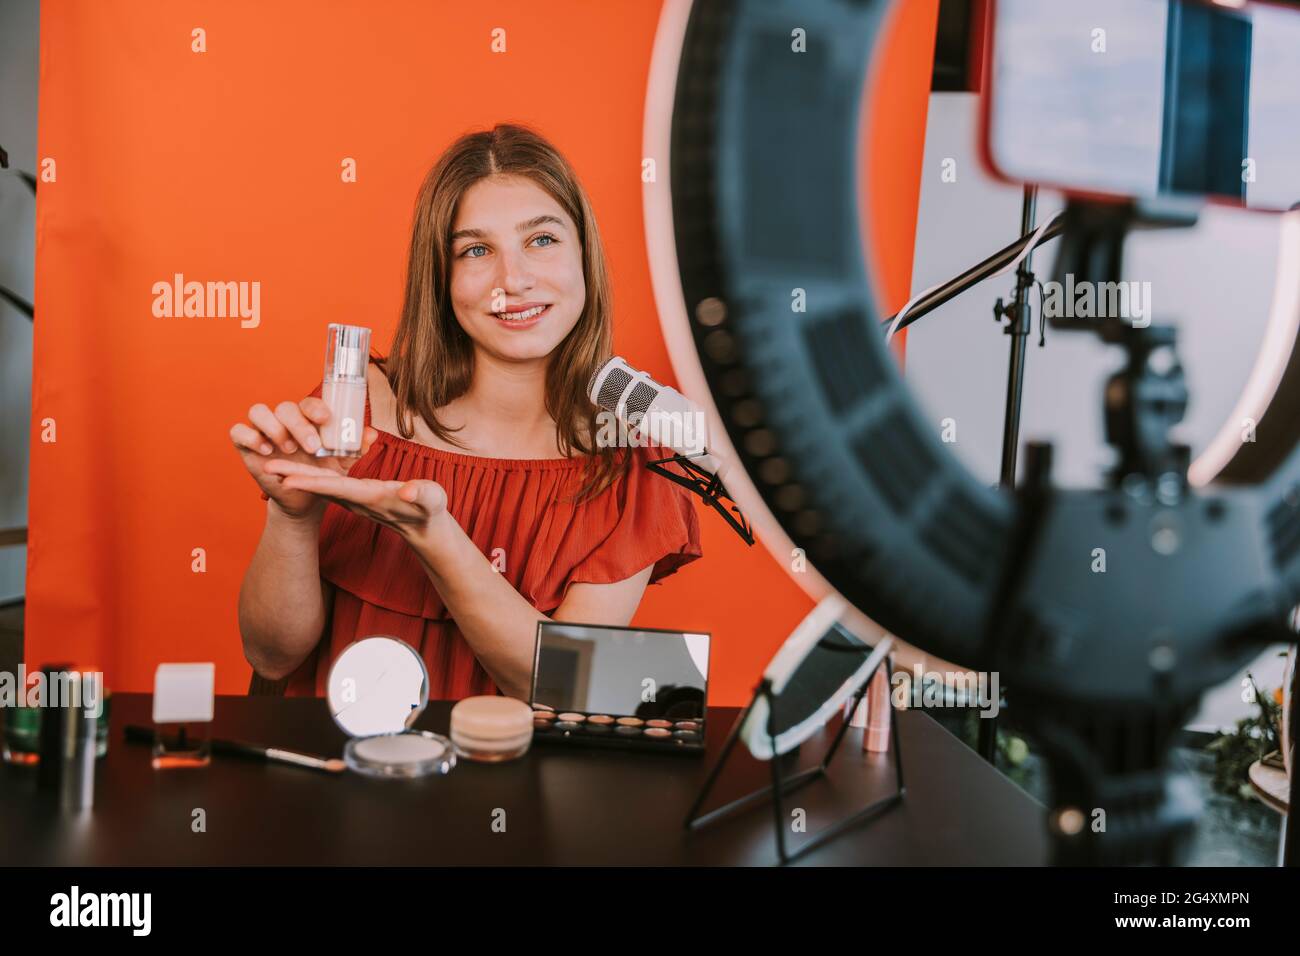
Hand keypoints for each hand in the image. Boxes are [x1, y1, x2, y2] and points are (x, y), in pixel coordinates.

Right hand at [230, 397, 378, 519]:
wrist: (305, 499)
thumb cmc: (323, 473)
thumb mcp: (342, 462)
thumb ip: (355, 447)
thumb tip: (371, 433)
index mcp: (307, 418)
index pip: (308, 403)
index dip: (315, 408)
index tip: (326, 419)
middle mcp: (284, 419)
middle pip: (285, 408)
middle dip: (299, 425)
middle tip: (312, 447)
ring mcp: (263, 430)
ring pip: (259, 411)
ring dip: (273, 427)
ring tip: (289, 449)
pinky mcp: (245, 444)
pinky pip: (238, 431)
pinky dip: (250, 437)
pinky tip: (266, 451)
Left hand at [262, 458, 448, 540]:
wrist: (425, 527)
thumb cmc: (430, 510)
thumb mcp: (433, 500)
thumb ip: (421, 493)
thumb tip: (408, 490)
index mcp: (372, 497)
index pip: (337, 489)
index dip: (312, 484)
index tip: (288, 480)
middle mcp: (357, 499)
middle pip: (320, 486)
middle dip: (294, 476)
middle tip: (266, 466)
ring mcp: (354, 499)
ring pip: (321, 484)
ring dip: (297, 475)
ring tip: (272, 465)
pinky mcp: (355, 495)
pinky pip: (328, 483)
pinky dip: (311, 476)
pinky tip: (297, 467)